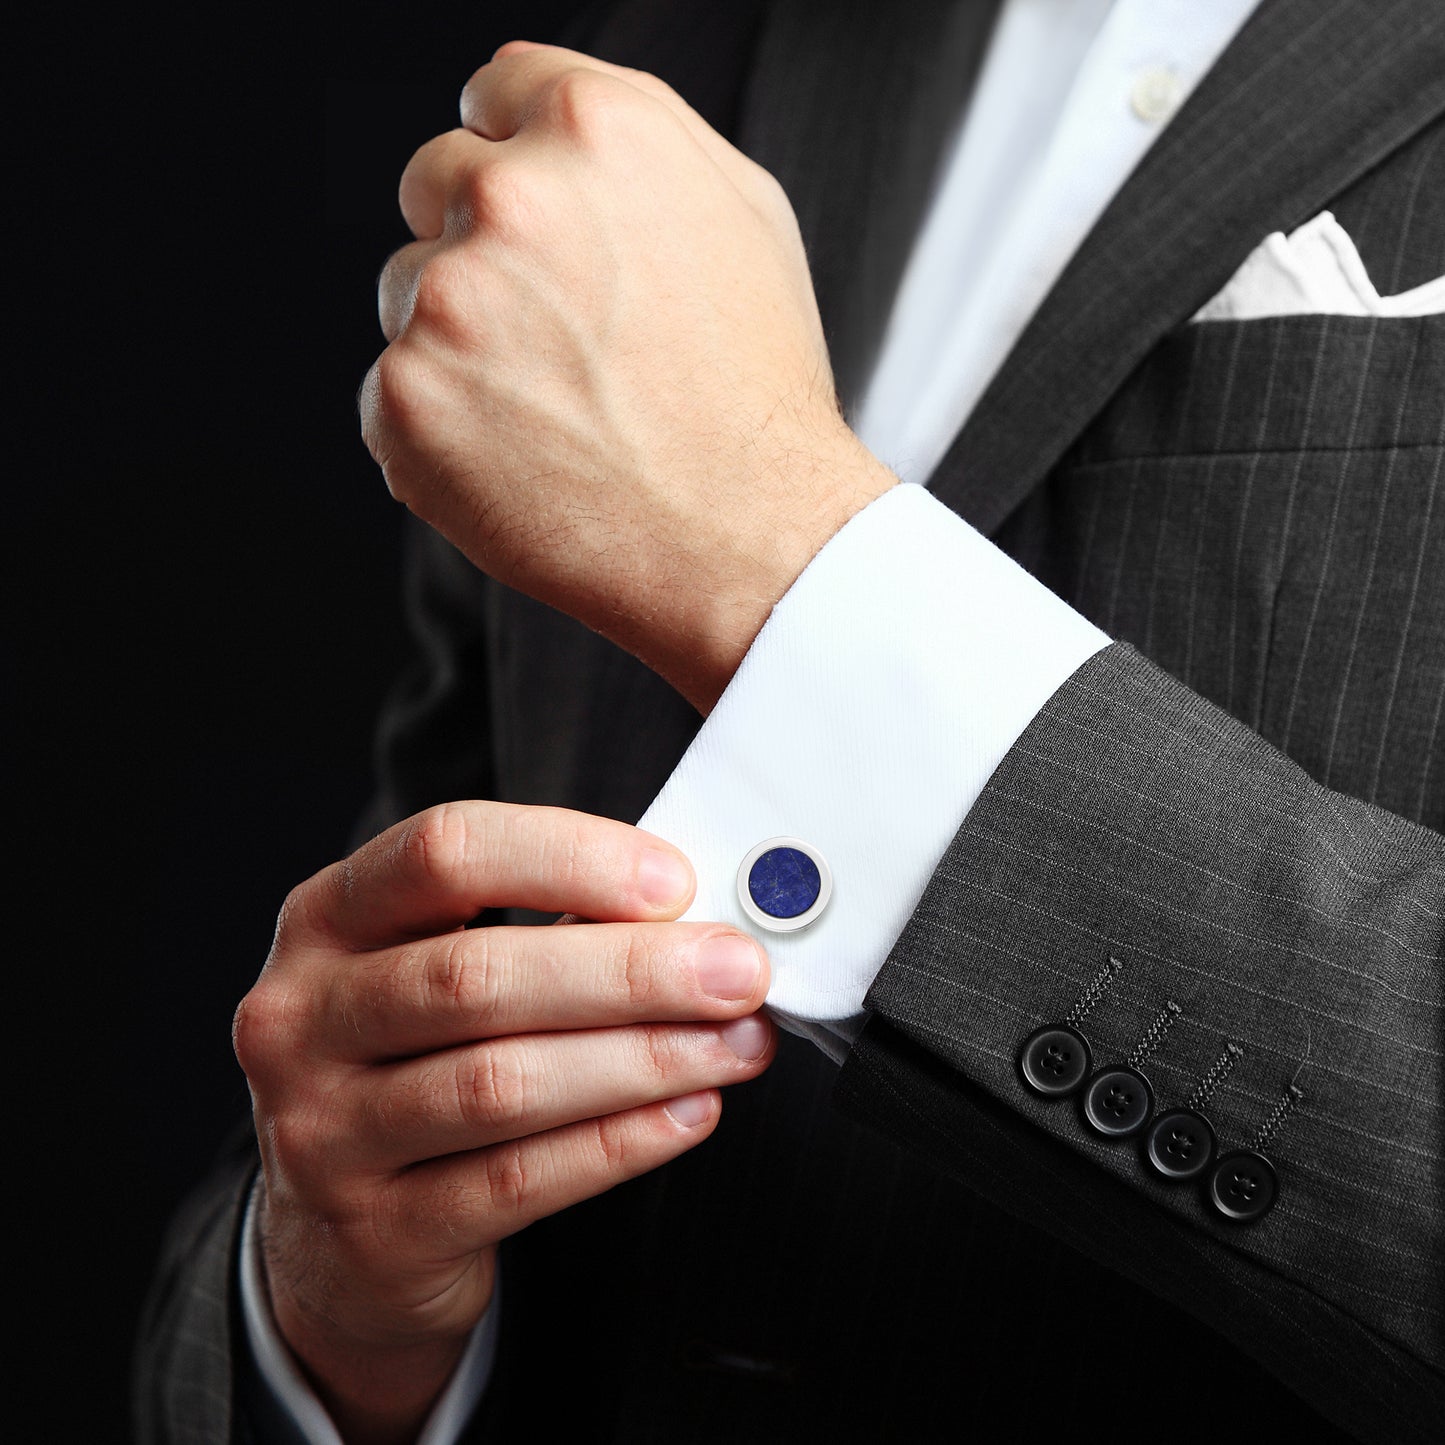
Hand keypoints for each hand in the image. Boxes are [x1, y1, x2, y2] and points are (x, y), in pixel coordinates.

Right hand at [233, 801, 773, 1443]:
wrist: (336, 1234)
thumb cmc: (419, 1061)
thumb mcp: (438, 966)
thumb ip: (545, 926)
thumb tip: (695, 918)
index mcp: (328, 918)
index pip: (444, 853)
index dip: (568, 857)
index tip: (675, 882)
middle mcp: (303, 1017)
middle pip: (478, 976)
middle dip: (630, 971)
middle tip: (738, 972)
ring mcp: (323, 1131)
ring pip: (501, 1084)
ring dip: (643, 1058)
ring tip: (737, 1044)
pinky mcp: (375, 1232)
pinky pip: (516, 1181)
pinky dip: (617, 1142)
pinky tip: (689, 1112)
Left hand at [361, 42, 894, 711]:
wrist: (747, 540)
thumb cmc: (757, 398)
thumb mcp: (745, 218)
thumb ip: (639, 141)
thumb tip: (555, 118)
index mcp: (597, 130)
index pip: (494, 94)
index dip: (512, 154)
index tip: (529, 212)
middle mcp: (511, 198)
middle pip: (435, 184)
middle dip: (480, 246)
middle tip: (559, 335)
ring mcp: (447, 302)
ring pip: (409, 293)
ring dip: (459, 340)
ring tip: (560, 410)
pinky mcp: (405, 400)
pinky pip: (395, 394)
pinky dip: (443, 429)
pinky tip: (528, 459)